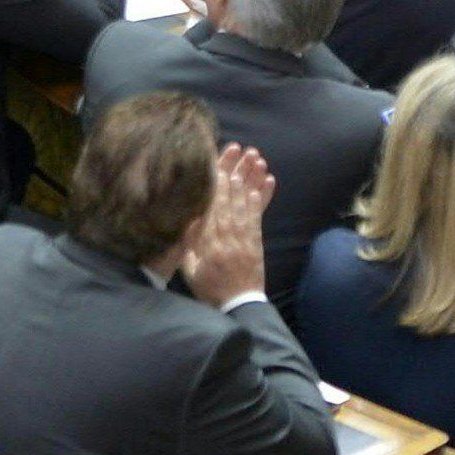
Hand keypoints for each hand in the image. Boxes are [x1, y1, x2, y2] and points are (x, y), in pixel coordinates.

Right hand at [180, 143, 276, 304]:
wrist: (238, 306)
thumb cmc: (209, 287)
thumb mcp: (189, 269)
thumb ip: (187, 243)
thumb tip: (187, 215)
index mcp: (209, 241)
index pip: (212, 204)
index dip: (216, 181)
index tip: (217, 161)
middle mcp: (229, 235)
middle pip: (231, 197)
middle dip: (235, 170)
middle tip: (238, 148)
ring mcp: (245, 236)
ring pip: (247, 201)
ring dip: (251, 178)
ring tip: (255, 157)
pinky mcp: (257, 240)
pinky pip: (260, 214)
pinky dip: (264, 197)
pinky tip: (267, 180)